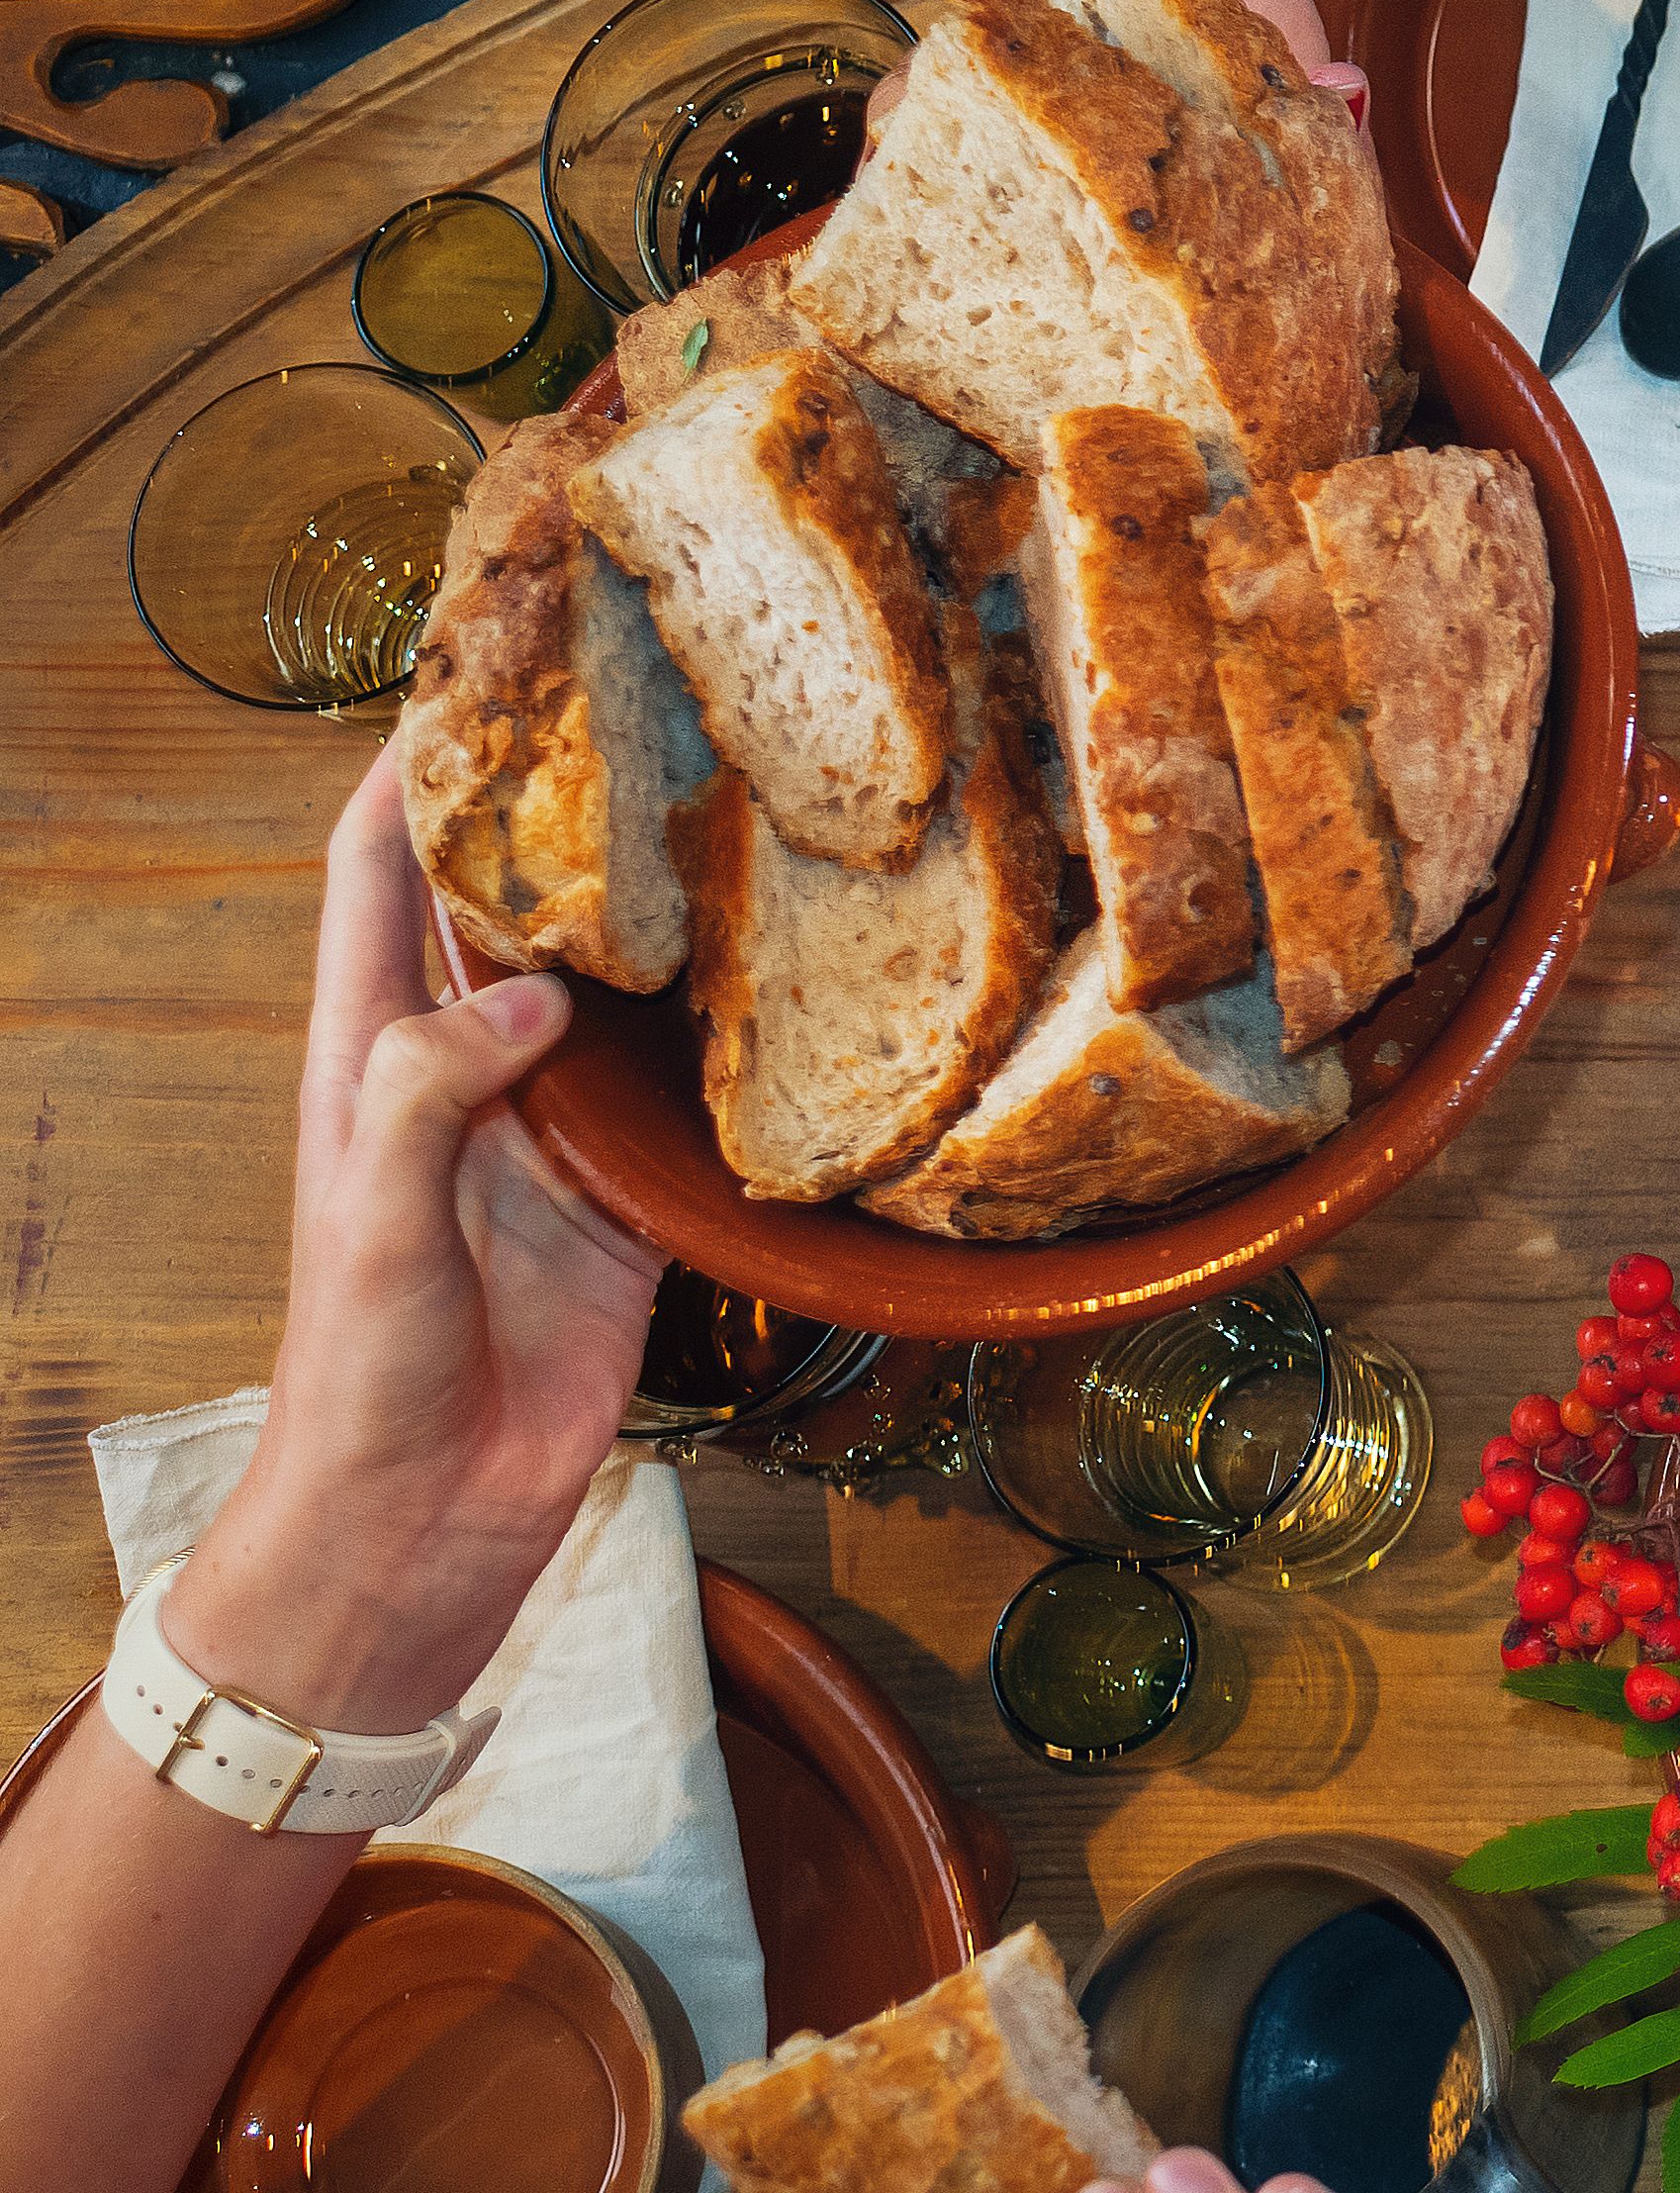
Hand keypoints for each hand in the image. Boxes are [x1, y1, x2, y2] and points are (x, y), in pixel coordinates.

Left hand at [157, 757, 660, 1735]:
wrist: (422, 1524)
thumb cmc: (363, 1376)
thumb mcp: (375, 1226)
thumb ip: (430, 1097)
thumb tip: (526, 995)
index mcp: (369, 1055)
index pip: (374, 871)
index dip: (408, 767)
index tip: (480, 668)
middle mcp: (464, 1070)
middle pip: (511, 902)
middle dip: (564, 810)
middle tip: (656, 714)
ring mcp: (556, 1131)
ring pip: (614, 987)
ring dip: (666, 916)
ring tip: (749, 816)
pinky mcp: (635, 1198)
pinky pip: (690, 1096)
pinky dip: (736, 1038)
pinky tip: (803, 981)